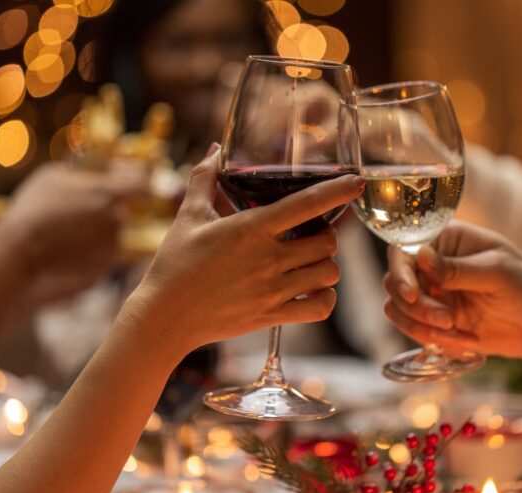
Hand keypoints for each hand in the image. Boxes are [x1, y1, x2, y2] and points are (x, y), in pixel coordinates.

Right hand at [0, 163, 145, 304]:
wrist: (17, 251)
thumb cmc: (32, 209)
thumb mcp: (52, 176)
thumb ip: (81, 173)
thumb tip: (93, 173)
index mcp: (109, 192)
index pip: (142, 186)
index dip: (141, 187)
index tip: (139, 189)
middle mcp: (117, 219)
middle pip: (119, 214)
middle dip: (101, 215)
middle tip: (72, 218)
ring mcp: (113, 246)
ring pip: (109, 237)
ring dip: (92, 236)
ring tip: (61, 237)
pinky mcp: (105, 268)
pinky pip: (99, 258)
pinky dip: (85, 256)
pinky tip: (63, 254)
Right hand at [124, 144, 364, 356]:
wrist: (164, 317)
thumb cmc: (174, 264)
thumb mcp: (188, 216)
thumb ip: (205, 178)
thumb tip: (216, 148)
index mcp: (251, 228)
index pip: (306, 204)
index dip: (337, 190)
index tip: (357, 182)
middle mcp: (268, 258)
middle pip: (326, 241)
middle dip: (326, 236)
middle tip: (310, 236)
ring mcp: (273, 289)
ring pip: (328, 273)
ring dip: (325, 266)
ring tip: (309, 262)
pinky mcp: (273, 316)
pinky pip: (321, 307)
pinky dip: (324, 298)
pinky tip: (311, 291)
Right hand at [383, 221, 521, 371]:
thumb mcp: (498, 274)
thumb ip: (458, 269)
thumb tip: (421, 256)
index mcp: (447, 240)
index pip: (404, 249)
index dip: (400, 271)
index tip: (411, 294)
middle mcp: (432, 264)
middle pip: (395, 281)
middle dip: (415, 305)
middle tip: (445, 320)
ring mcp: (432, 293)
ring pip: (398, 308)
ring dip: (419, 325)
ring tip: (453, 333)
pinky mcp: (435, 320)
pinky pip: (414, 330)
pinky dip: (431, 339)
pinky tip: (462, 342)